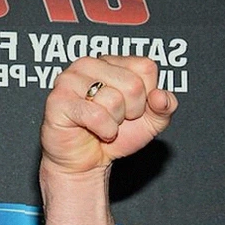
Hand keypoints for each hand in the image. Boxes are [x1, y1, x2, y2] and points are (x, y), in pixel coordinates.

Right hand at [40, 55, 177, 175]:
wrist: (89, 162)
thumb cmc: (117, 135)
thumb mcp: (152, 121)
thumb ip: (166, 106)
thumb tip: (161, 96)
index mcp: (112, 61)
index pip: (146, 67)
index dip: (147, 96)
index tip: (133, 108)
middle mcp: (89, 63)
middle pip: (133, 84)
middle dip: (132, 111)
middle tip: (116, 119)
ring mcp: (70, 79)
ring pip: (114, 100)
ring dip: (115, 122)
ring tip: (103, 124)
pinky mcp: (58, 100)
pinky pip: (97, 115)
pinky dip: (104, 131)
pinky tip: (95, 131)